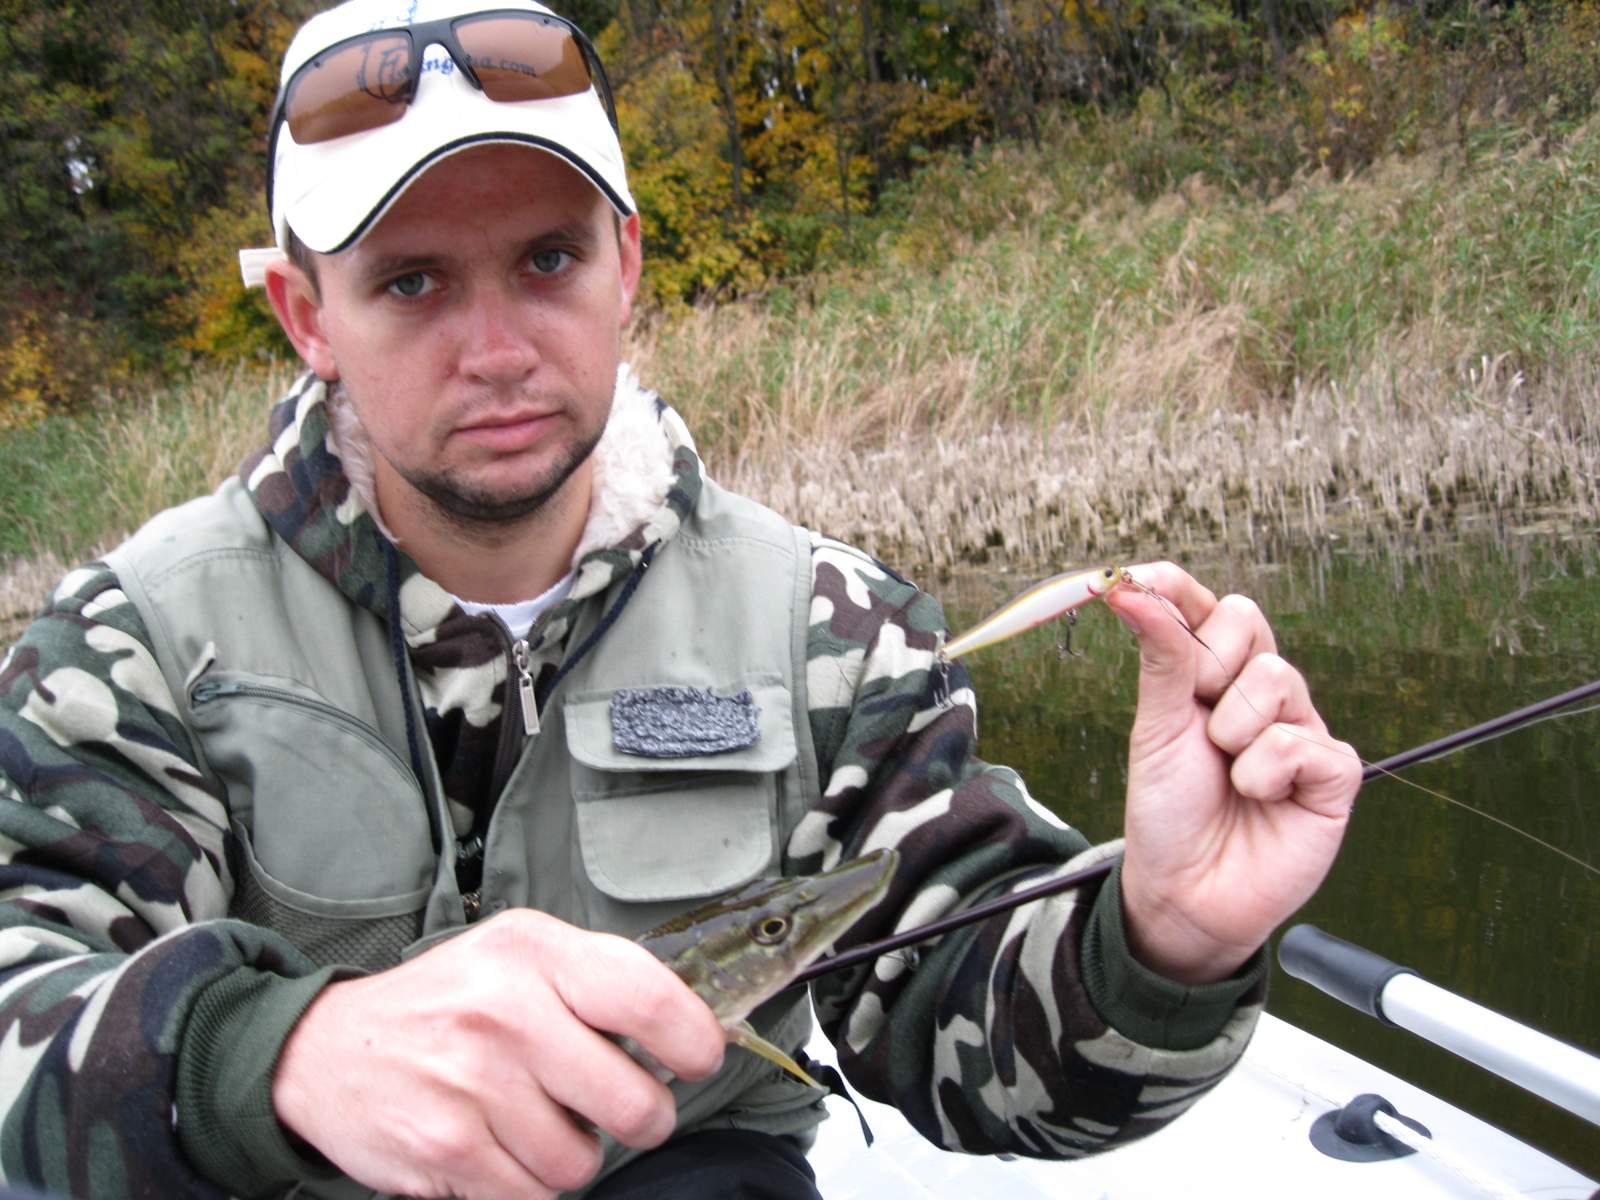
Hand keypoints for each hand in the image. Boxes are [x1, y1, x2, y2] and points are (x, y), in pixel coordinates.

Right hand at [271, 909, 726, 1198]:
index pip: (652, 1002)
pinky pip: (534, 1197)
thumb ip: (601, 979)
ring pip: (584, 1163)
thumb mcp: (520, 954)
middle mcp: (505, 1011)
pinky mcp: (446, 1149)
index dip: (695, 1044)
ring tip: (536, 1120)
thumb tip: (693, 1028)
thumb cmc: (448, 1002)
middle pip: (635, 1104)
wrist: (324, 1049)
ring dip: (571, 1155)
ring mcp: (473, 1084)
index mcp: (534, 951)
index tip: (696, 1061)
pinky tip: (501, 1147)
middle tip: (615, 1106)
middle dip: (640, 1118)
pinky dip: (528, 1184)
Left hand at [1104, 562, 1358, 983]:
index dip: (1175, 588)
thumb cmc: (1168, 811)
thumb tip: (1127, 587)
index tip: (1136, 579)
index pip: (1207, 607)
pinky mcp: (1333, 774)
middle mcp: (1259, 693)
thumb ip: (1158, 655)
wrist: (1186, 892)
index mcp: (1213, 676)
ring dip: (1233, 732)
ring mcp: (1299, 729)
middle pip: (1247, 621)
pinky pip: (1301, 742)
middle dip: (1209, 666)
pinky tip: (1260, 799)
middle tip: (1195, 723)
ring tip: (1226, 775)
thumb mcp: (1155, 726)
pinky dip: (1265, 773)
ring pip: (1277, 678)